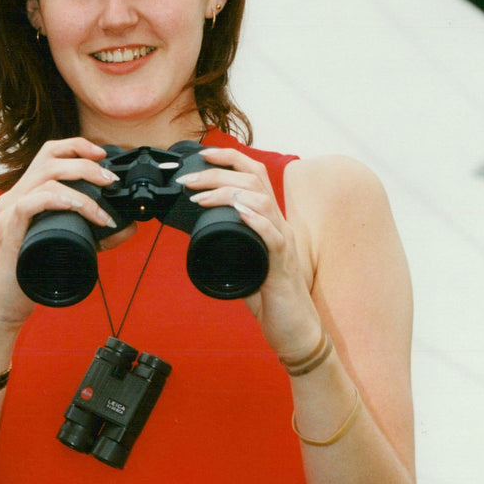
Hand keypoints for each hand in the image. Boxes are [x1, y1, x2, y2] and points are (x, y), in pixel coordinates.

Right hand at [0, 137, 134, 329]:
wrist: (5, 302)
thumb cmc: (32, 273)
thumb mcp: (71, 246)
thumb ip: (98, 235)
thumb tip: (128, 226)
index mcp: (28, 193)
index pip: (49, 153)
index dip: (76, 146)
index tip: (102, 154)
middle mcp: (17, 194)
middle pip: (50, 158)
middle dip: (85, 163)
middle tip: (110, 181)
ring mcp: (10, 209)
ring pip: (46, 177)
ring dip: (81, 187)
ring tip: (102, 207)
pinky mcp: (9, 227)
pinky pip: (32, 202)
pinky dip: (61, 201)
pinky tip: (79, 210)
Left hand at [177, 147, 321, 356]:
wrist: (294, 329)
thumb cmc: (270, 297)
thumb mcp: (243, 262)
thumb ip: (230, 244)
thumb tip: (198, 233)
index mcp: (269, 220)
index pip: (255, 175)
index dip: (231, 158)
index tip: (204, 154)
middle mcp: (279, 224)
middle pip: (252, 181)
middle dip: (217, 173)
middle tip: (188, 181)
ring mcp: (282, 242)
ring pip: (260, 202)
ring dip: (227, 194)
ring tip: (200, 197)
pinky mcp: (282, 265)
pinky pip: (273, 236)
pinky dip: (257, 221)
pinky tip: (241, 213)